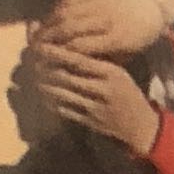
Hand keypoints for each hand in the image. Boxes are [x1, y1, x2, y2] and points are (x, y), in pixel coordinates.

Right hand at [35, 0, 171, 62]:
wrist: (154, 3)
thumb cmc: (140, 36)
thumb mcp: (128, 54)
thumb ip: (103, 60)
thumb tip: (74, 69)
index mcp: (116, 38)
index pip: (80, 48)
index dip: (61, 56)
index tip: (47, 64)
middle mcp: (106, 18)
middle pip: (68, 29)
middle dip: (48, 40)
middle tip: (34, 50)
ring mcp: (100, 1)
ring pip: (65, 13)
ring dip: (47, 25)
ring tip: (36, 37)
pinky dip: (55, 10)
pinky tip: (48, 20)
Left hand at [36, 51, 162, 157]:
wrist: (141, 126)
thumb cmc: (128, 94)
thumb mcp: (119, 73)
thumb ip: (96, 62)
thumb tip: (70, 47)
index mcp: (112, 73)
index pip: (79, 60)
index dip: (57, 53)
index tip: (41, 46)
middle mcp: (103, 89)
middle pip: (67, 77)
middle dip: (46, 69)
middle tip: (31, 61)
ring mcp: (95, 108)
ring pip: (63, 94)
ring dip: (46, 85)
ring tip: (35, 77)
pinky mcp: (90, 122)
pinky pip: (65, 110)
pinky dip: (52, 101)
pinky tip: (44, 95)